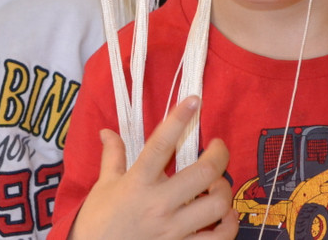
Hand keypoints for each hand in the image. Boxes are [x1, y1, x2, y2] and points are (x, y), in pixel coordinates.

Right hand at [69, 95, 237, 239]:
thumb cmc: (98, 223)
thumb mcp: (103, 187)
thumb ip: (112, 157)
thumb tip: (107, 131)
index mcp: (137, 183)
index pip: (160, 145)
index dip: (178, 120)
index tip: (193, 100)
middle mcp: (158, 205)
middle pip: (202, 174)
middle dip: (218, 155)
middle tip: (217, 147)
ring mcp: (173, 230)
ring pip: (216, 205)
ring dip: (223, 190)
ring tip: (217, 184)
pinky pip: (218, 238)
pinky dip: (228, 224)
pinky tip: (224, 214)